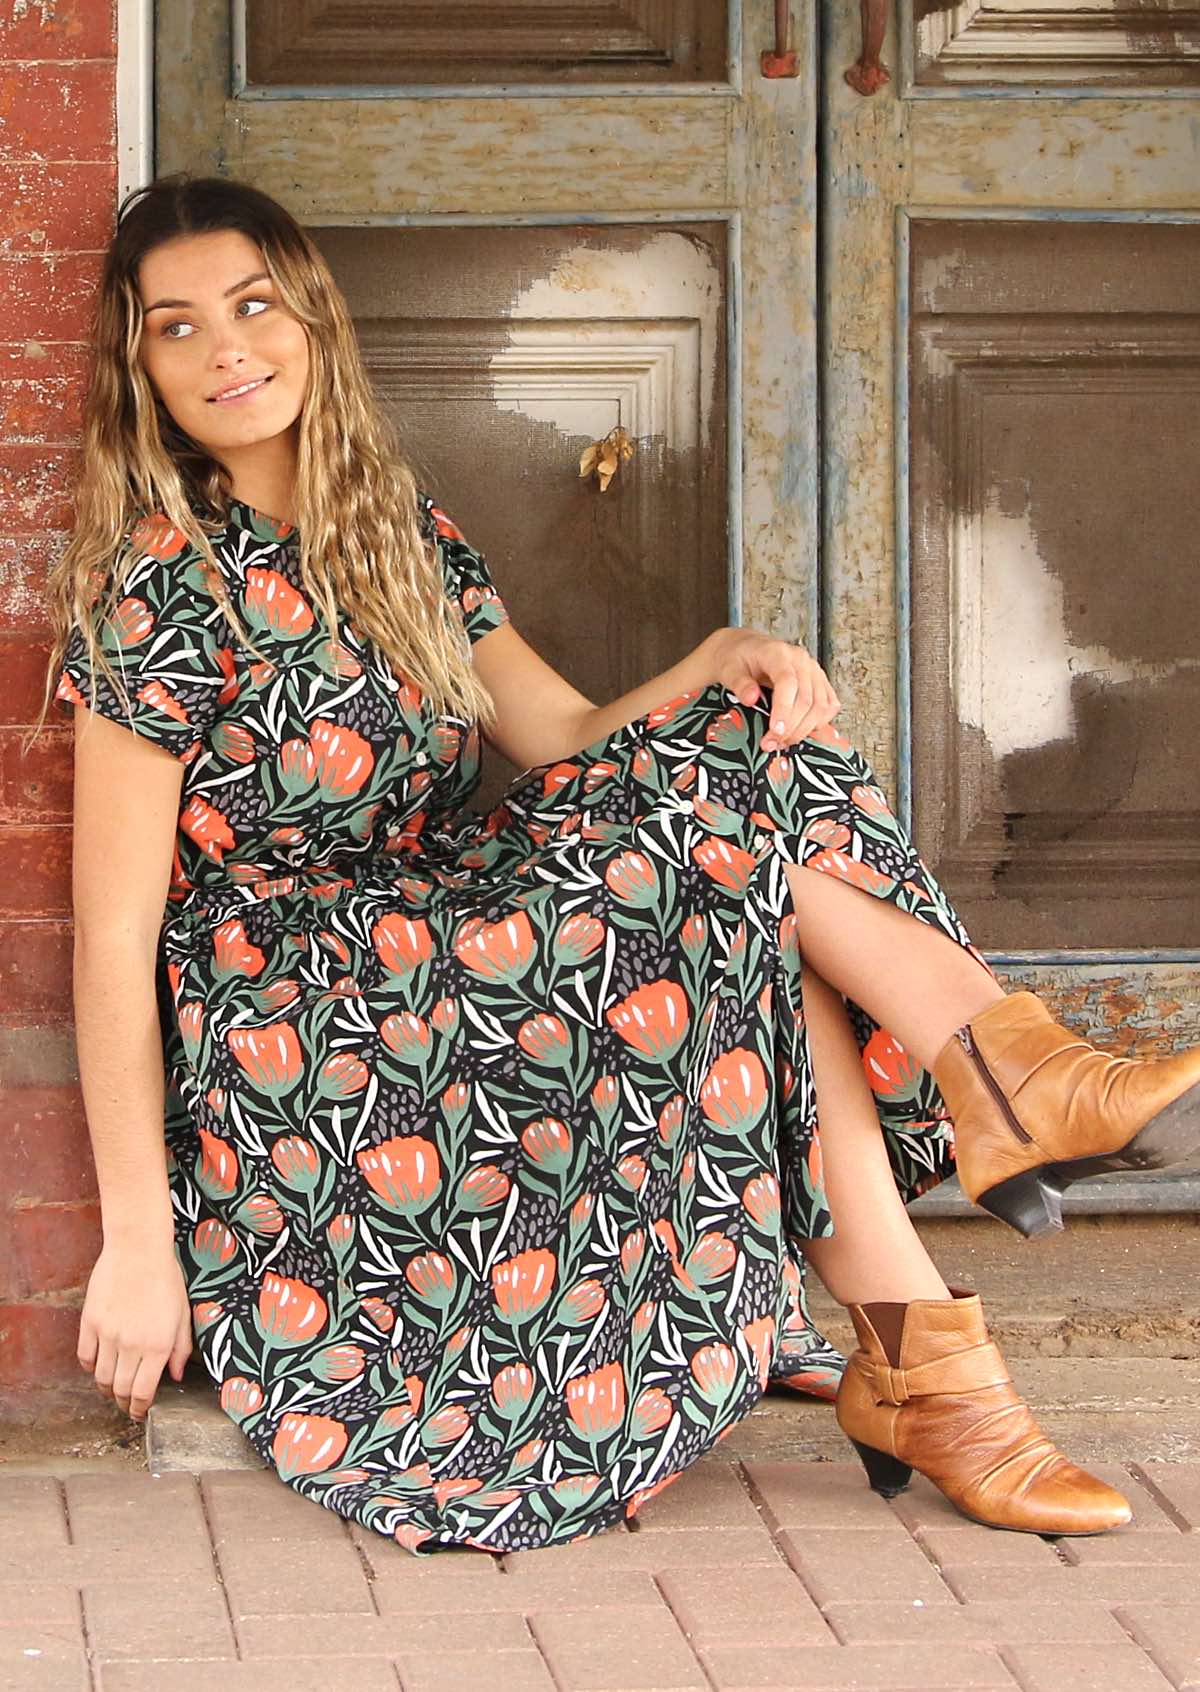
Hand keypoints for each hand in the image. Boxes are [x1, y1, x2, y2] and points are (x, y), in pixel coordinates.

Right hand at [77, 1241, 193, 1421]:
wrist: (138, 1249)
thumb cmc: (166, 1279)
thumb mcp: (182, 1314)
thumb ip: (181, 1349)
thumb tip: (175, 1377)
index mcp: (158, 1345)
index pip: (143, 1392)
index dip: (140, 1408)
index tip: (140, 1413)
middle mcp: (131, 1345)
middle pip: (120, 1390)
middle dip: (124, 1403)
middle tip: (127, 1405)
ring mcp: (107, 1335)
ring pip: (101, 1377)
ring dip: (107, 1388)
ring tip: (113, 1388)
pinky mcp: (90, 1323)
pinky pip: (85, 1356)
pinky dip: (91, 1366)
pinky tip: (99, 1365)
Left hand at [709, 627, 841, 751]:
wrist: (745, 650)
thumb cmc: (737, 658)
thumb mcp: (729, 670)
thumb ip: (739, 684)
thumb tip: (751, 698)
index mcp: (778, 654)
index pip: (788, 683)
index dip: (784, 710)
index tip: (775, 732)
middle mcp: (800, 661)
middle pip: (806, 699)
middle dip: (791, 728)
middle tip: (771, 743)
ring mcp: (813, 671)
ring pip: (821, 706)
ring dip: (804, 730)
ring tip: (782, 741)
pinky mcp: (819, 682)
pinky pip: (829, 705)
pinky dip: (818, 722)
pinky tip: (800, 731)